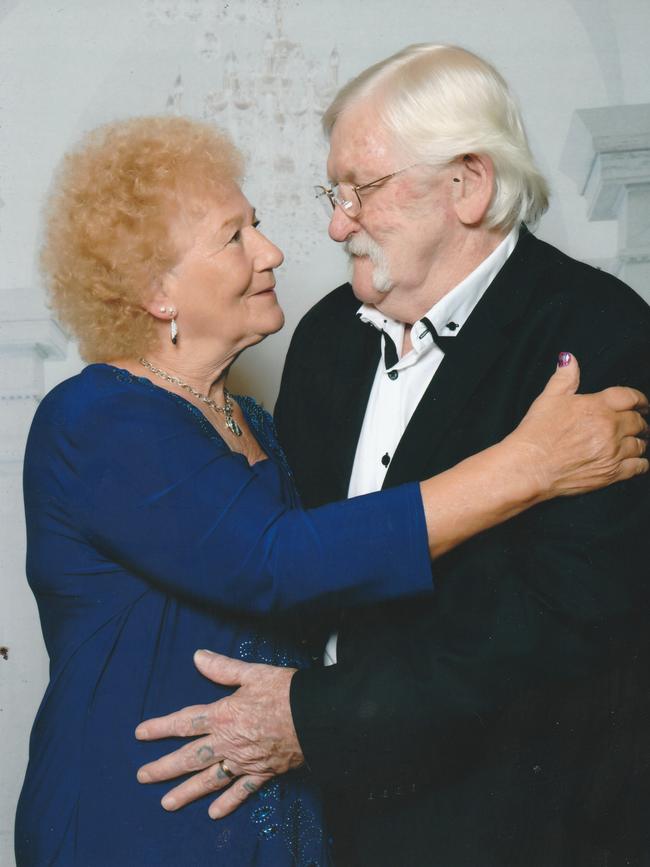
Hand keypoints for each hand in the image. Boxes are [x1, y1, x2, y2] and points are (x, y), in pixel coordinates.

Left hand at [135, 650, 302, 818]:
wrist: (315, 715)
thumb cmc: (284, 690)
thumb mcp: (252, 673)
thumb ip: (222, 668)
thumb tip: (198, 656)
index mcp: (223, 715)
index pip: (185, 722)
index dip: (160, 728)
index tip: (140, 734)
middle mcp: (228, 742)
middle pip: (190, 757)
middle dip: (164, 768)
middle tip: (142, 776)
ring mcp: (244, 761)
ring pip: (209, 779)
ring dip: (186, 792)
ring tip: (166, 804)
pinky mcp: (262, 773)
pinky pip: (241, 791)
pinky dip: (227, 803)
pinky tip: (213, 813)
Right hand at [508, 353, 647, 500]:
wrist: (530, 467)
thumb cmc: (536, 434)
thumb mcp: (548, 398)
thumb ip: (564, 377)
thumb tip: (569, 359)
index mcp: (597, 407)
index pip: (630, 397)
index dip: (639, 399)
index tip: (642, 402)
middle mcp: (610, 428)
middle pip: (638, 421)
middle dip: (639, 420)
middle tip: (639, 423)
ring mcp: (613, 452)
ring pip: (639, 444)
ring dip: (639, 442)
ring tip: (634, 442)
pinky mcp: (611, 473)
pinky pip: (638, 467)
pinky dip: (640, 463)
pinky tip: (636, 461)